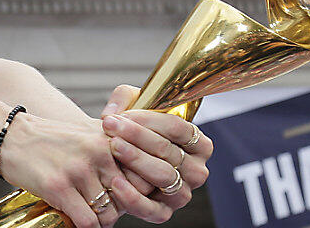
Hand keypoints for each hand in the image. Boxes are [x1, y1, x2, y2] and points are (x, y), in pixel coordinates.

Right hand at [0, 111, 176, 227]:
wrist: (9, 136)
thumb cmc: (49, 139)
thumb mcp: (87, 133)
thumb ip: (114, 149)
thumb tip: (141, 178)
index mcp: (109, 139)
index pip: (142, 175)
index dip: (138, 192)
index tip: (128, 196)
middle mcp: (98, 153)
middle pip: (128, 197)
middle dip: (121, 208)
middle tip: (108, 208)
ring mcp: (79, 170)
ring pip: (109, 213)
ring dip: (102, 220)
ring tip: (90, 214)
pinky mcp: (59, 187)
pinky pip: (87, 221)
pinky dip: (86, 227)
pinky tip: (78, 219)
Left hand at [99, 85, 213, 221]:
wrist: (118, 161)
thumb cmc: (131, 132)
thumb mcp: (132, 107)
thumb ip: (125, 98)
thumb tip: (112, 113)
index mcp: (198, 143)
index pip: (179, 128)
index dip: (149, 120)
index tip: (122, 115)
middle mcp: (196, 170)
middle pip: (168, 151)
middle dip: (137, 136)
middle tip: (111, 127)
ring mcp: (182, 193)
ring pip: (163, 176)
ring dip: (136, 160)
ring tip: (113, 147)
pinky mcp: (164, 212)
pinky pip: (153, 210)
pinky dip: (133, 197)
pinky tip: (115, 182)